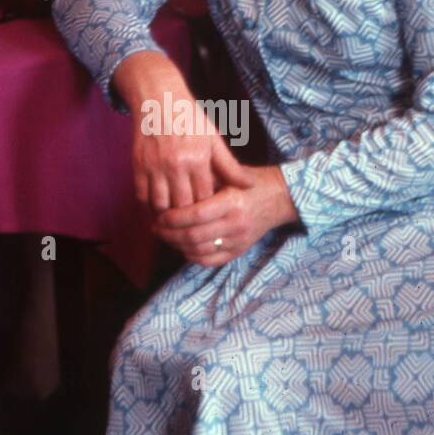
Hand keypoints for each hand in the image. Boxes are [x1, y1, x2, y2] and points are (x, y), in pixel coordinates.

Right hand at [118, 52, 232, 208]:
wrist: (158, 99)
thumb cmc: (190, 118)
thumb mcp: (213, 139)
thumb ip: (230, 166)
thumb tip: (250, 186)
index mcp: (198, 159)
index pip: (205, 198)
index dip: (207, 209)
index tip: (210, 214)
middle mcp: (176, 165)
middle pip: (183, 205)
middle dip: (189, 216)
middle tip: (193, 222)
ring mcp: (155, 166)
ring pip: (161, 205)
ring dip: (168, 214)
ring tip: (175, 219)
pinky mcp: (138, 165)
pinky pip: (141, 195)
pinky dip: (148, 205)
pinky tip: (156, 207)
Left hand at [152, 155, 296, 266]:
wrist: (279, 197)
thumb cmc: (248, 180)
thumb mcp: (227, 173)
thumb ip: (203, 180)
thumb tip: (170, 185)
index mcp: (231, 202)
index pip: (196, 214)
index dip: (173, 217)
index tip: (159, 214)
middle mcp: (236, 224)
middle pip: (194, 236)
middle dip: (169, 233)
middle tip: (155, 227)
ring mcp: (238, 241)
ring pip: (199, 251)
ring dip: (176, 245)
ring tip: (163, 235)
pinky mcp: (239, 251)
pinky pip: (210, 261)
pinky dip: (191, 256)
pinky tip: (180, 246)